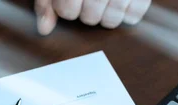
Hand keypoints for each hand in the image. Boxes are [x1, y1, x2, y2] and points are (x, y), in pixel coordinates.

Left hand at [34, 0, 151, 34]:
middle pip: (89, 18)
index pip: (67, 10)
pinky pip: (133, 16)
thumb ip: (46, 2)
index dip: (65, 8)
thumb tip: (44, 29)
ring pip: (110, 20)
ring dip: (106, 16)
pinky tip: (122, 2)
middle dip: (86, 12)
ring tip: (105, 2)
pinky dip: (127, 14)